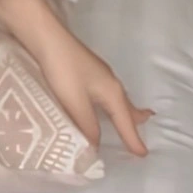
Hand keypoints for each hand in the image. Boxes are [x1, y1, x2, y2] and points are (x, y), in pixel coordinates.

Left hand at [34, 28, 153, 156]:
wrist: (48, 37)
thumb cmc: (64, 71)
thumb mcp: (76, 103)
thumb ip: (87, 126)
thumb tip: (96, 149)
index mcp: (112, 92)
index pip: (125, 122)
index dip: (133, 139)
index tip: (144, 155)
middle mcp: (111, 83)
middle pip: (127, 107)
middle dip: (136, 121)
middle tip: (144, 133)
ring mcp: (100, 74)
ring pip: (118, 99)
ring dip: (125, 112)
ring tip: (131, 120)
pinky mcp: (88, 70)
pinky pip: (107, 94)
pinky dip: (112, 104)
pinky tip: (101, 103)